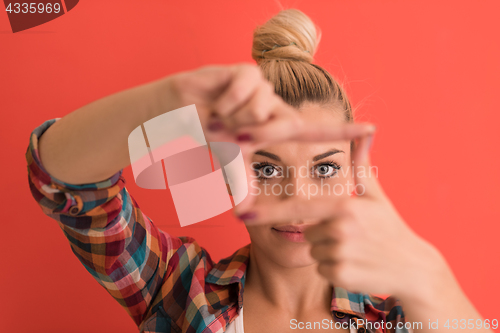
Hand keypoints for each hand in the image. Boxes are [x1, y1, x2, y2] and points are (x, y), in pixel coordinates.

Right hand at [165, 63, 376, 210]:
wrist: (178, 110)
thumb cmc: (207, 134)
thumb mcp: (228, 162)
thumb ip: (241, 182)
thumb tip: (245, 213)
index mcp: (276, 128)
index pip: (315, 133)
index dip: (343, 132)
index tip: (372, 130)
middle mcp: (275, 107)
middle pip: (286, 124)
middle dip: (258, 134)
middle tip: (229, 134)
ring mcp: (263, 88)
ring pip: (263, 107)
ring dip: (235, 118)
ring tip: (218, 116)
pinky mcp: (246, 71)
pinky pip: (246, 87)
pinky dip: (228, 100)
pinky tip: (216, 103)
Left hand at [237, 133, 444, 297]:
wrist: (414, 268)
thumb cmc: (391, 228)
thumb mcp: (376, 196)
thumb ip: (362, 164)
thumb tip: (366, 131)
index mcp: (344, 205)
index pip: (298, 208)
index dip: (269, 210)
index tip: (241, 213)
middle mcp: (339, 228)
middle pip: (306, 231)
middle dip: (322, 234)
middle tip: (351, 236)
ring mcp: (339, 253)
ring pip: (312, 251)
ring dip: (328, 252)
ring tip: (356, 250)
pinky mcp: (340, 276)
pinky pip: (321, 269)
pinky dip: (334, 269)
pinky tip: (356, 265)